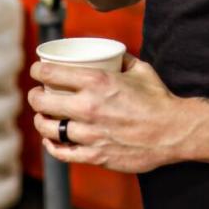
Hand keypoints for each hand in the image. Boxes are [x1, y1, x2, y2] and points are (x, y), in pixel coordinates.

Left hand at [28, 55, 194, 173]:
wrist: (173, 131)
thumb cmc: (157, 98)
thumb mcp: (139, 70)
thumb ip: (121, 59)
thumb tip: (110, 53)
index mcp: (97, 82)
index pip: (51, 74)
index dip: (37, 71)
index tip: (36, 71)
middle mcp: (89, 107)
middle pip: (43, 102)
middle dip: (35, 96)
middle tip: (37, 95)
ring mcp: (90, 133)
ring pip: (49, 128)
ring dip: (40, 122)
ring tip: (41, 117)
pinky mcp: (96, 155)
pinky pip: (62, 152)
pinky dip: (52, 146)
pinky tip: (50, 140)